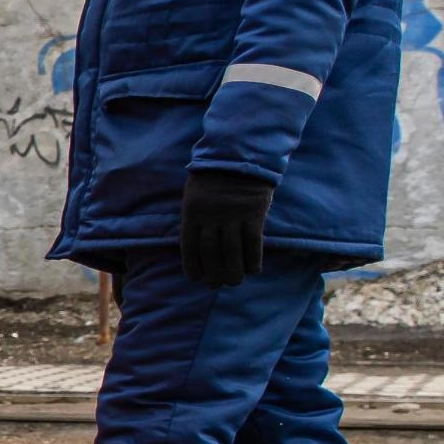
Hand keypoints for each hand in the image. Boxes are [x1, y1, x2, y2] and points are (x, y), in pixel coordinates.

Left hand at [178, 170, 274, 287]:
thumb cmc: (213, 179)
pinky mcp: (253, 214)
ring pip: (232, 251)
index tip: (195, 278)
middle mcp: (210, 217)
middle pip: (210, 252)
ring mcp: (233, 216)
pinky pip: (253, 242)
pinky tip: (253, 270)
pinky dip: (253, 259)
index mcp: (192, 212)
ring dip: (233, 270)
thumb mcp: (193, 195)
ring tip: (234, 282)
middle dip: (213, 273)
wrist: (240, 157)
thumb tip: (194, 247)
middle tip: (216, 285)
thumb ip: (194, 218)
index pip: (189, 246)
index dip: (192, 265)